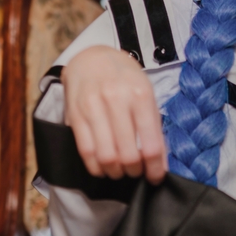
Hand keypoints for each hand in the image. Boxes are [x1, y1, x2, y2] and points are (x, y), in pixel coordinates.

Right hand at [62, 45, 167, 182]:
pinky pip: (86, 151)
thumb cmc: (124, 79)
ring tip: (120, 171)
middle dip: (134, 171)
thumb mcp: (147, 94)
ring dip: (115, 172)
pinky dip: (96, 167)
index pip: (151, 145)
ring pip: (106, 157)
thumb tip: (160, 163)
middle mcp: (116, 100)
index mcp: (140, 96)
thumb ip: (154, 127)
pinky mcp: (75, 115)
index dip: (155, 169)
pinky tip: (103, 167)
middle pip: (128, 155)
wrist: (91, 58)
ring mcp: (93, 107)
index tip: (155, 178)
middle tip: (136, 172)